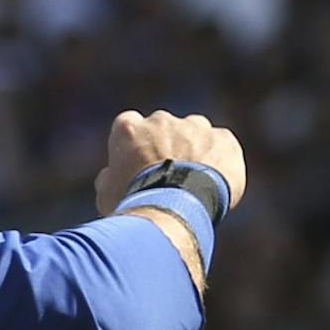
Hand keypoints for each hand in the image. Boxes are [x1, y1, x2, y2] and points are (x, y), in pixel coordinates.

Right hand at [93, 110, 246, 216]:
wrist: (173, 209)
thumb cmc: (133, 202)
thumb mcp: (106, 193)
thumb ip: (110, 176)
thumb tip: (112, 175)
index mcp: (128, 127)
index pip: (129, 127)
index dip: (135, 146)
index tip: (138, 164)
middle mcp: (160, 120)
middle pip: (164, 128)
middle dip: (166, 146)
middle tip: (168, 175)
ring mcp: (194, 127)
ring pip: (195, 133)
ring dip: (194, 149)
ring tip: (195, 181)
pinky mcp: (223, 138)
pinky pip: (223, 144)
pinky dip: (221, 159)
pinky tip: (216, 182)